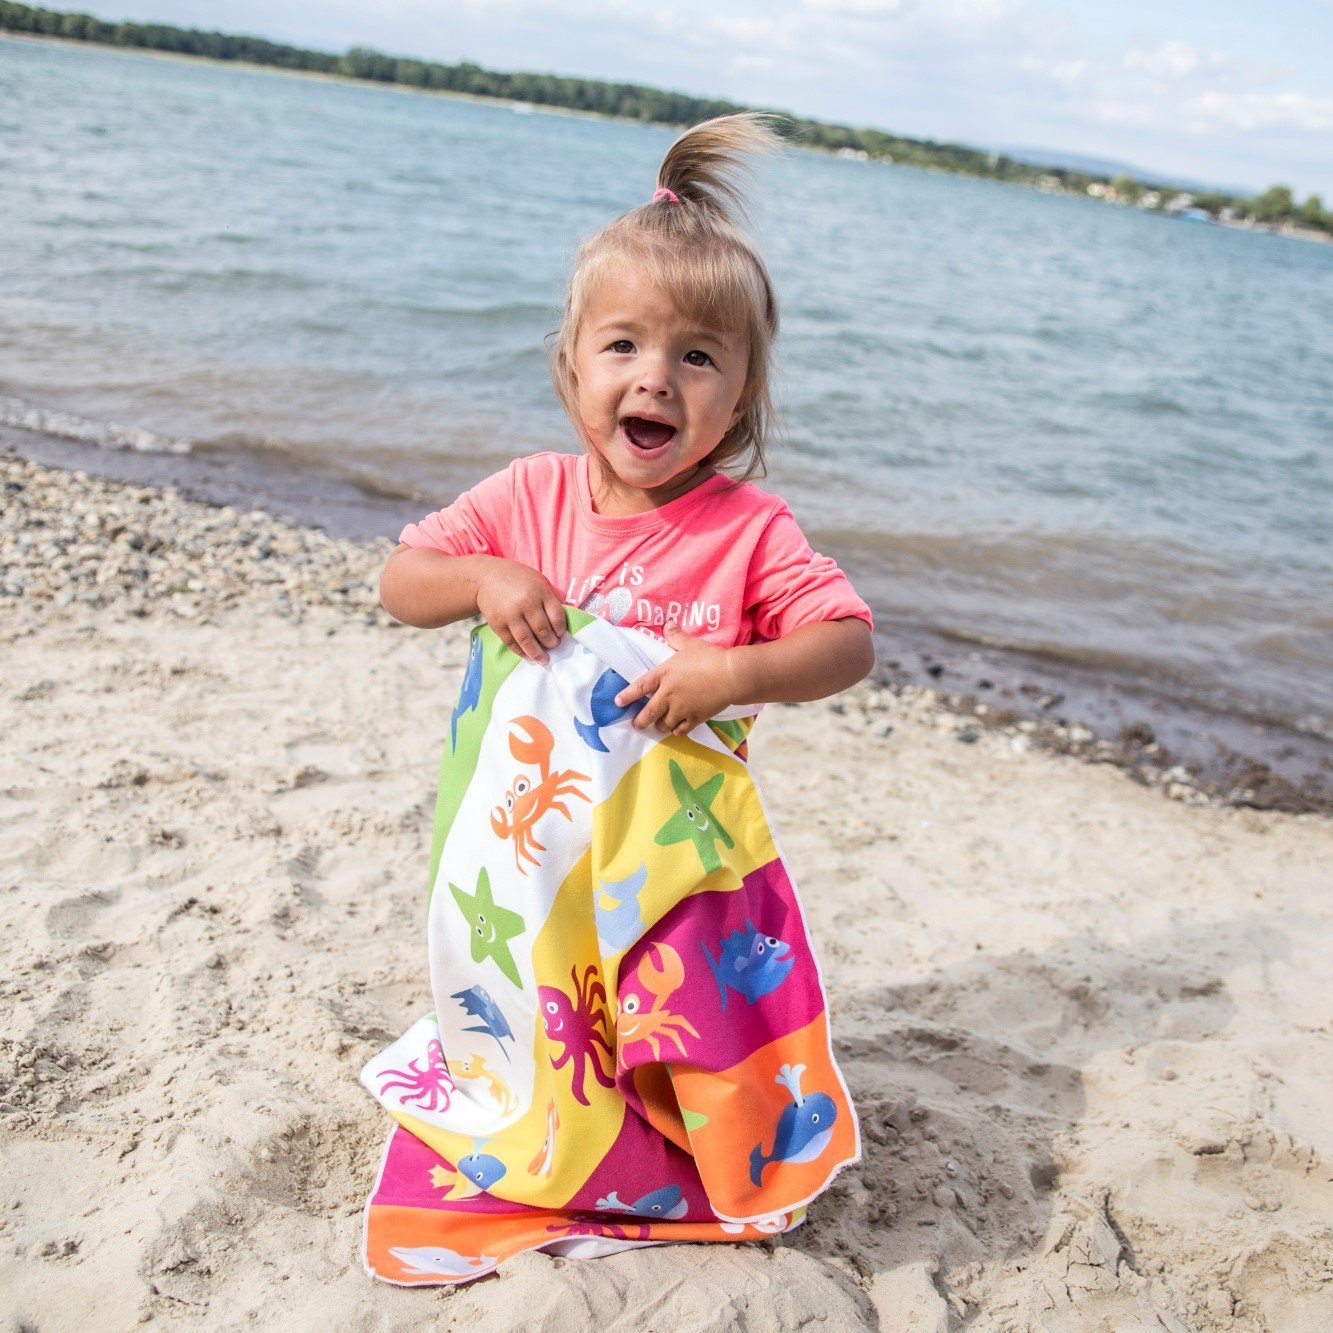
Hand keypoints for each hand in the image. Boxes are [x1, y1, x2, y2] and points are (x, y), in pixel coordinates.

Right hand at [474, 559, 566, 663]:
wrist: (487, 577)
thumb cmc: (518, 579)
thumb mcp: (539, 581)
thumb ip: (552, 598)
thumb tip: (565, 620)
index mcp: (540, 592)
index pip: (557, 617)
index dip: (561, 630)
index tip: (560, 635)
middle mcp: (526, 603)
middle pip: (543, 631)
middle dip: (551, 643)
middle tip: (553, 646)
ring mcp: (510, 615)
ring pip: (527, 640)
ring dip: (537, 653)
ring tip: (544, 660)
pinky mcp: (497, 623)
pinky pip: (511, 643)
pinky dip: (521, 652)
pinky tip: (527, 655)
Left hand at [615, 626, 736, 734]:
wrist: (731, 676)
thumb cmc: (710, 658)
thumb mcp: (691, 644)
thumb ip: (677, 636)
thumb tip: (668, 624)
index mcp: (664, 674)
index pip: (639, 687)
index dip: (627, 695)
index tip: (618, 702)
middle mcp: (668, 694)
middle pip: (648, 713)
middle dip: (640, 721)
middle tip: (636, 724)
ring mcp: (681, 708)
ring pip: (663, 724)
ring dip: (660, 726)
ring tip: (660, 725)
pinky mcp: (695, 718)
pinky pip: (680, 730)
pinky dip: (677, 731)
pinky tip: (677, 729)